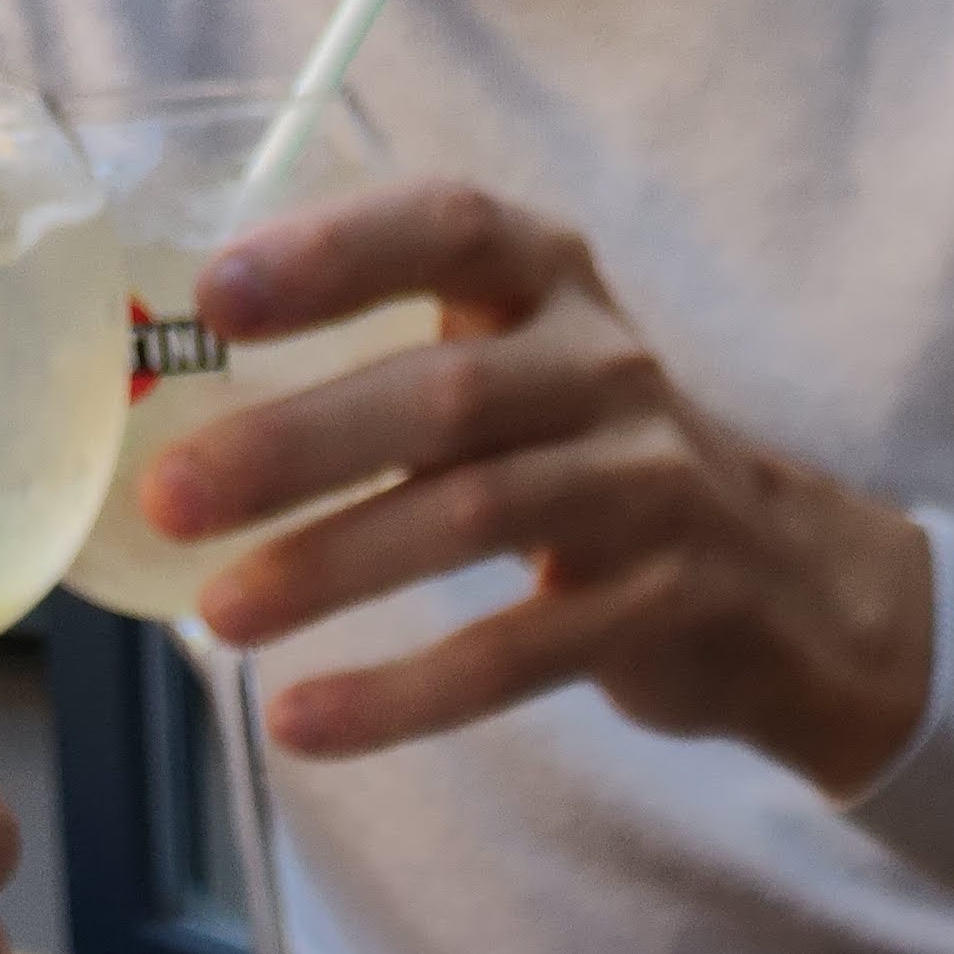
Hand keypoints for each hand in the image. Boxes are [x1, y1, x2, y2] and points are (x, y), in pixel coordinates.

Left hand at [143, 184, 934, 801]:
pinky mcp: (659, 608)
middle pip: (439, 398)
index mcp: (554, 283)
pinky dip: (401, 695)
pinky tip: (305, 723)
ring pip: (470, 521)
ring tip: (219, 619)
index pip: (444, 231)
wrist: (785, 588)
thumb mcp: (525, 373)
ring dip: (331, 570)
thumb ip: (400, 362)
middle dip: (292, 447)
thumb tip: (178, 409)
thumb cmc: (598, 468)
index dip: (332, 256)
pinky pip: (513, 654)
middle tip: (169, 496)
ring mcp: (645, 489)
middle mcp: (606, 370)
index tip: (214, 297)